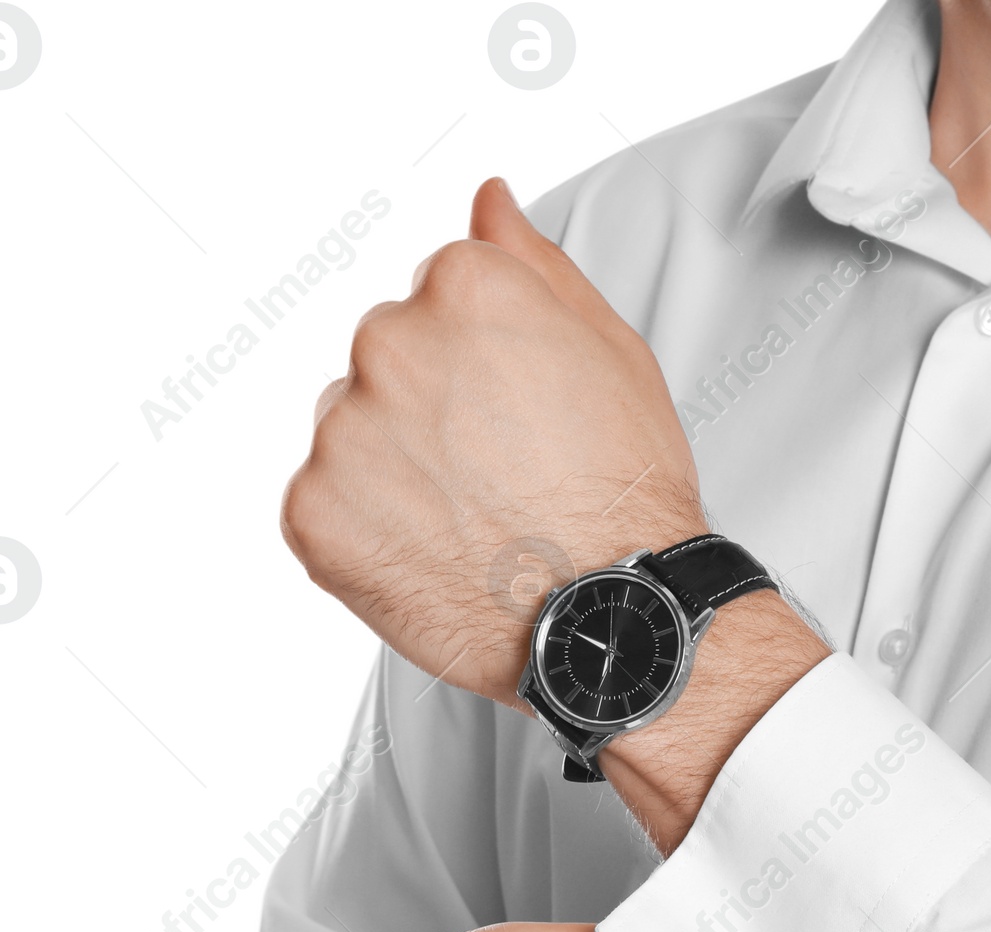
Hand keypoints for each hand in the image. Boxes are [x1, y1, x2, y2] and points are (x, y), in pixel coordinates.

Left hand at [285, 174, 828, 853]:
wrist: (614, 619)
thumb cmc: (625, 499)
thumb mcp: (612, 352)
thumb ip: (535, 264)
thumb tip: (487, 202)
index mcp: (463, 288)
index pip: (439, 297)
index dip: (486, 365)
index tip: (518, 414)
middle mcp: (390, 343)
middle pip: (388, 359)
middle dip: (433, 410)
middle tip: (501, 477)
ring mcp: (345, 432)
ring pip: (351, 431)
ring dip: (394, 469)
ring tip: (470, 522)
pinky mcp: (313, 513)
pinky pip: (323, 506)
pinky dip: (366, 532)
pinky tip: (433, 553)